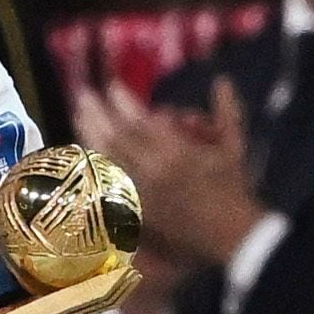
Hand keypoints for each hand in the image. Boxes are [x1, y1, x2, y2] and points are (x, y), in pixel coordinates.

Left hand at [74, 75, 262, 267]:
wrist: (228, 233)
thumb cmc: (231, 188)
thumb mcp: (234, 147)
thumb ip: (227, 111)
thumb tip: (222, 80)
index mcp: (177, 153)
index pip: (140, 122)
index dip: (122, 102)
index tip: (112, 86)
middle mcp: (153, 170)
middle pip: (115, 137)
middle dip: (97, 113)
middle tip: (84, 94)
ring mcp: (139, 189)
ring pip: (106, 158)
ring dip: (90, 134)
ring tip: (79, 116)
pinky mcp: (132, 206)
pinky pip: (107, 182)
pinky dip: (96, 163)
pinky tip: (86, 150)